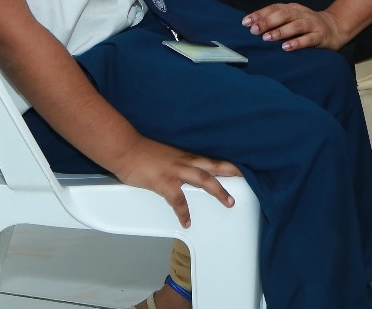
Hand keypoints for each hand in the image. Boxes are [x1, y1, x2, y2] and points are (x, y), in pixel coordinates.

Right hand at [111, 138, 239, 227]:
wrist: (125, 149)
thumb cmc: (141, 152)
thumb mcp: (164, 155)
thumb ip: (176, 163)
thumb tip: (183, 172)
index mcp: (184, 156)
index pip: (209, 159)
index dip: (226, 164)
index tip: (240, 168)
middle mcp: (183, 161)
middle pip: (213, 166)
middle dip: (230, 173)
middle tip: (245, 179)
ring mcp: (175, 171)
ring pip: (203, 179)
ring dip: (218, 191)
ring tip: (229, 203)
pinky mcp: (164, 182)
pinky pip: (178, 200)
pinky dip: (184, 213)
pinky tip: (187, 222)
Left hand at [244, 3, 349, 51]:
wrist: (335, 27)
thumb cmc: (307, 25)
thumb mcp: (292, 19)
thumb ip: (276, 21)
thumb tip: (252, 26)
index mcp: (292, 8)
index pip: (274, 8)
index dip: (260, 14)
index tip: (246, 22)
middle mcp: (302, 14)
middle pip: (283, 14)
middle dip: (267, 22)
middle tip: (254, 30)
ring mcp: (312, 24)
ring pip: (296, 25)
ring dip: (280, 31)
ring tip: (267, 38)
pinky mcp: (320, 36)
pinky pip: (308, 39)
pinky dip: (297, 42)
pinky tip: (286, 47)